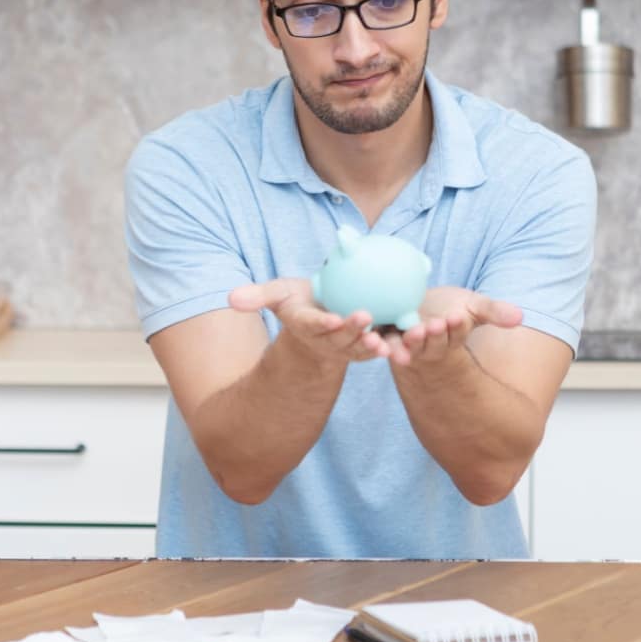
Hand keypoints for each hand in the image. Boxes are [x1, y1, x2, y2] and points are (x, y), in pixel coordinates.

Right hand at [229, 278, 390, 365]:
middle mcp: (328, 338)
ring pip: (362, 346)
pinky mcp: (367, 346)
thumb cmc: (299, 304)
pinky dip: (394, 345)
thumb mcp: (278, 295)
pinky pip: (382, 345)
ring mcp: (348, 345)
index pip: (313, 325)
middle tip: (364, 318)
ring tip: (384, 341)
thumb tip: (230, 299)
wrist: (320, 318)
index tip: (331, 319)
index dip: (322, 324)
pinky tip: (410, 336)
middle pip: (341, 337)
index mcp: (307, 325)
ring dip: (373, 346)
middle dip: (352, 331)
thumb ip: (258, 296)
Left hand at [384, 286, 522, 367]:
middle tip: (437, 324)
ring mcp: (408, 343)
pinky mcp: (386, 338)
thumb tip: (521, 317)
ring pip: (409, 347)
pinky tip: (379, 337)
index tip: (458, 317)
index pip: (457, 333)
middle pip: (434, 343)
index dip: (457, 327)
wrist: (417, 308)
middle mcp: (431, 344)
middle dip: (436, 335)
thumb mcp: (474, 306)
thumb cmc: (449, 308)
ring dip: (411, 343)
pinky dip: (381, 342)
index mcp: (452, 336)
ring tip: (414, 332)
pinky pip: (383, 342)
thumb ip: (494, 311)